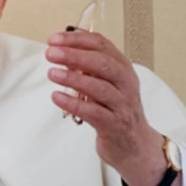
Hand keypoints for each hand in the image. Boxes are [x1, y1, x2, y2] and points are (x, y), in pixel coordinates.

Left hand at [45, 29, 165, 185]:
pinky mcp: (114, 125)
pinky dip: (73, 104)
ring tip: (52, 73)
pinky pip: (93, 112)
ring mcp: (121, 105)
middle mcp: (125, 83)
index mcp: (122, 68)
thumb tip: (61, 51)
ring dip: (73, 78)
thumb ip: (87, 68)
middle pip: (102, 63)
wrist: (134, 145)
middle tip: (51, 53)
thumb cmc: (115, 110)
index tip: (54, 40)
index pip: (101, 45)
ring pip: (100, 87)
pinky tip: (57, 97)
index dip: (77, 40)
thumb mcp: (105, 83)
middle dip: (74, 55)